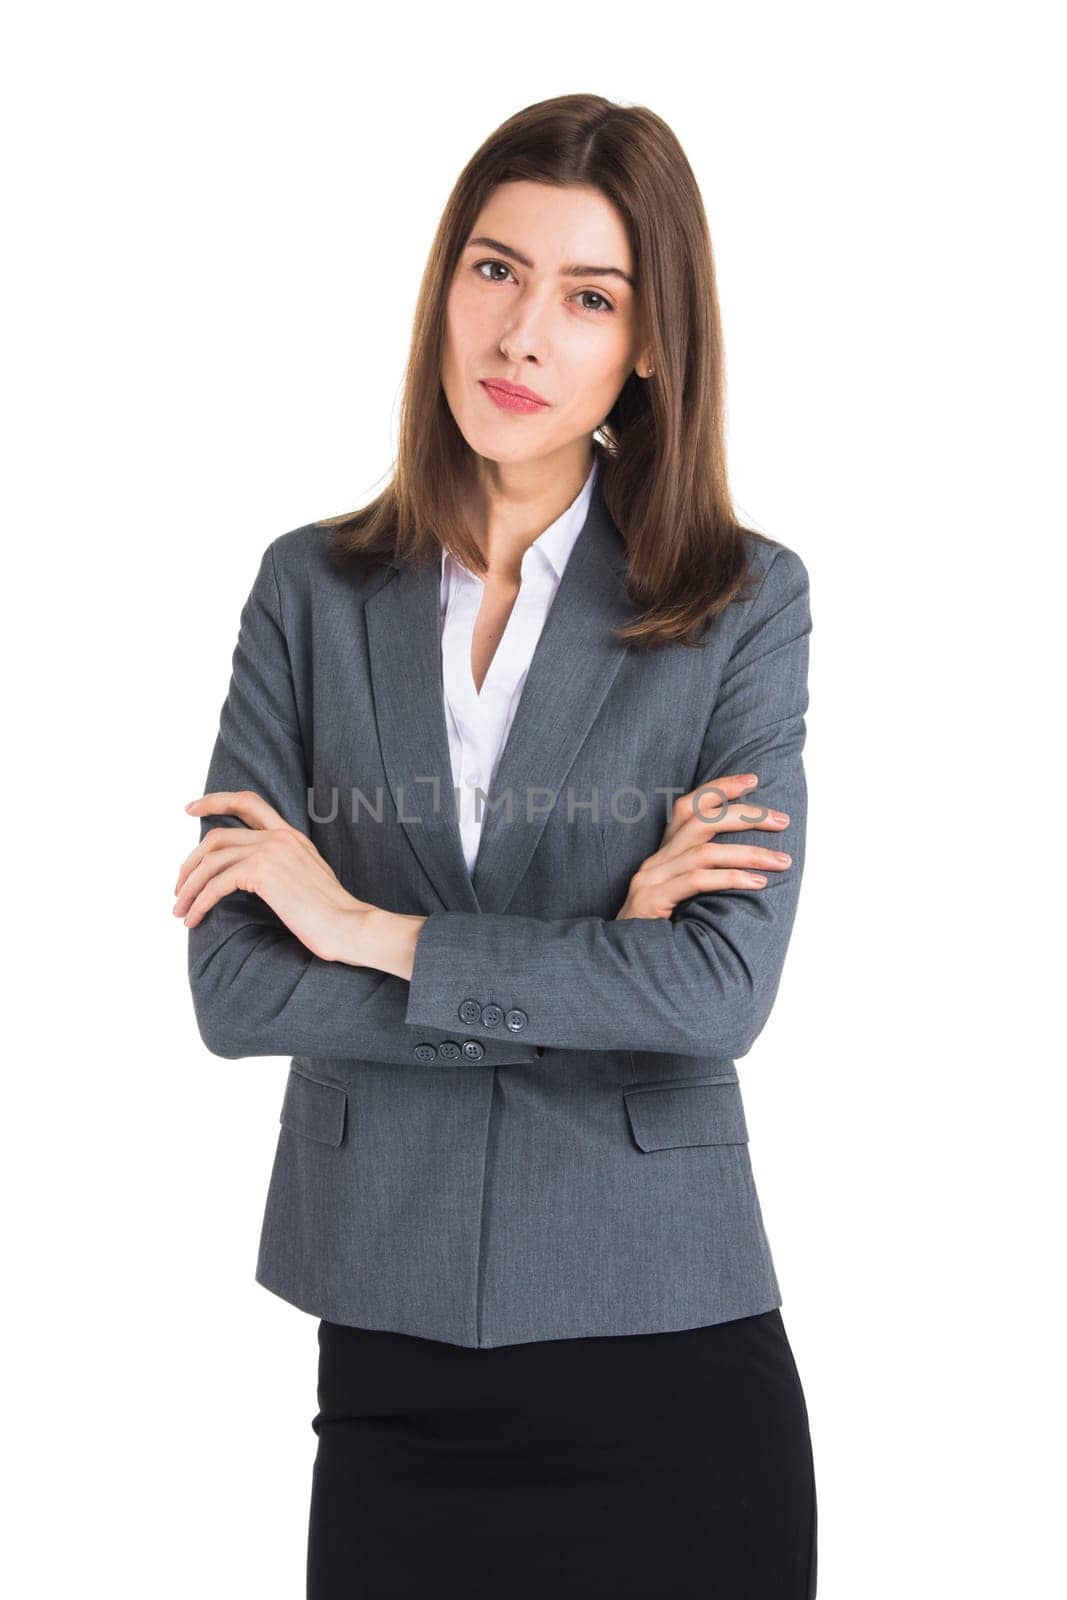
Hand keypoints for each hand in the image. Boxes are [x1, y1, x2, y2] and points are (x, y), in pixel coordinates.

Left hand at [174, 790, 374, 961]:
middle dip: (189, 864)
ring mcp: (271, 851)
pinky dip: (199, 902)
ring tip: (180, 910)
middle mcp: (279, 837)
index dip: (215, 801)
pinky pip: (216, 884)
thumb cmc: (331, 914)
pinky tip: (194, 918)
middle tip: (179, 888)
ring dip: (189, 888)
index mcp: (290, 835)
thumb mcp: (305, 878)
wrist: (350, 925)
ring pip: (211, 861)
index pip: (248, 802)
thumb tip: (248, 877)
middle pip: (216, 837)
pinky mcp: (263, 872)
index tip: (191, 809)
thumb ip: (281, 867)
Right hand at [614, 772, 791, 920]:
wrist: (622, 964)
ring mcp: (651, 880)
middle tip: (782, 820)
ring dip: (749, 853)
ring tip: (782, 862)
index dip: (719, 789)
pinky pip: (697, 881)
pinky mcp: (653, 901)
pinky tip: (757, 883)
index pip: (688, 807)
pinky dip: (731, 878)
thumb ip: (703, 876)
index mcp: (662, 855)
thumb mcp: (681, 898)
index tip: (753, 780)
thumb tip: (748, 864)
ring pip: (705, 851)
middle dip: (745, 815)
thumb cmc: (659, 933)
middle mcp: (655, 861)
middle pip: (700, 821)